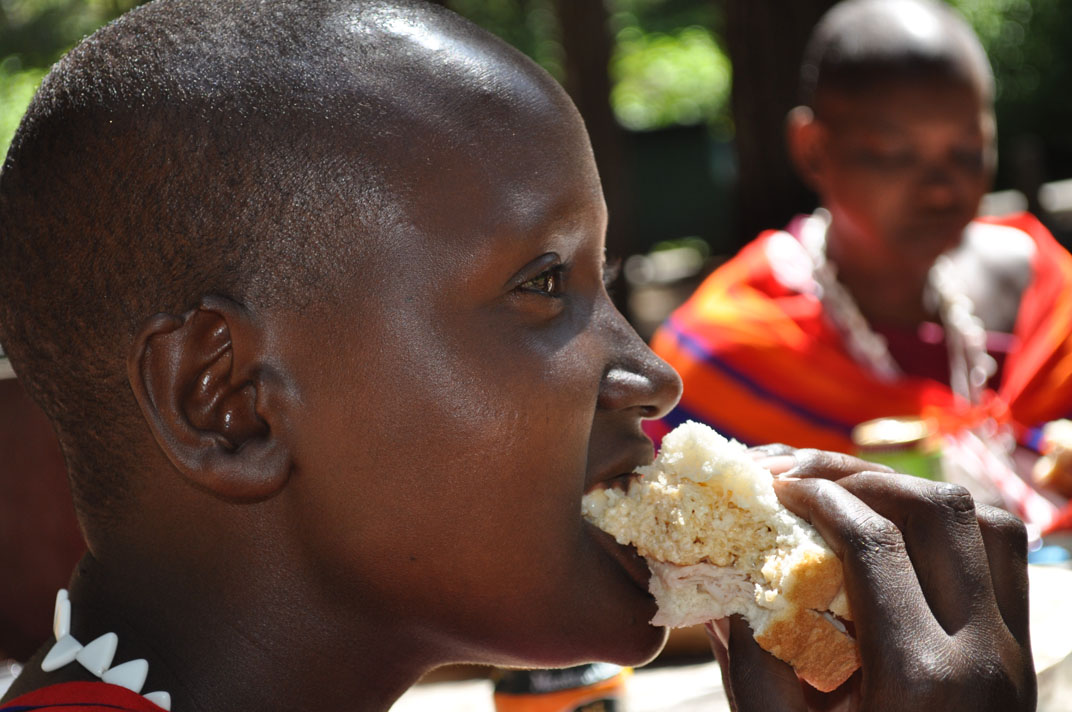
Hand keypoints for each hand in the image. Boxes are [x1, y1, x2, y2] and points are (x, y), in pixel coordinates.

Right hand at [709, 448, 1035, 711]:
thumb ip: (751, 661)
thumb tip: (721, 581)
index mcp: (918, 677)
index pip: (875, 541)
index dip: (817, 495)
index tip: (772, 484)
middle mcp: (983, 652)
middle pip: (936, 511)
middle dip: (856, 475)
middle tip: (797, 475)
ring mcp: (1014, 648)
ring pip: (984, 519)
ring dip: (910, 490)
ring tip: (846, 490)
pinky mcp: (1022, 647)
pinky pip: (1004, 550)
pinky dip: (951, 519)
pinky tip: (897, 525)